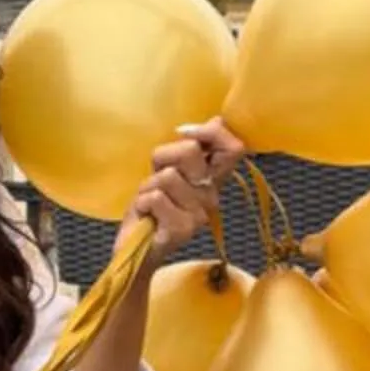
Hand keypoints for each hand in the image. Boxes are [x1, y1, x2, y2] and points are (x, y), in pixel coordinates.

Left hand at [118, 119, 248, 262]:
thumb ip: (192, 148)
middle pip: (190, 151)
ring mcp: (199, 215)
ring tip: (150, 203)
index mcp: (212, 179)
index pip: (234, 147)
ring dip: (148, 186)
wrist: (135, 249)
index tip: (183, 133)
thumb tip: (218, 120)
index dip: (211, 132)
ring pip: (167, 176)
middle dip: (163, 157)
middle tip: (157, 179)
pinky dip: (142, 203)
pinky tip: (147, 216)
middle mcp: (211, 196)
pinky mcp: (182, 230)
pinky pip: (156, 198)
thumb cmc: (151, 208)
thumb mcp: (169, 169)